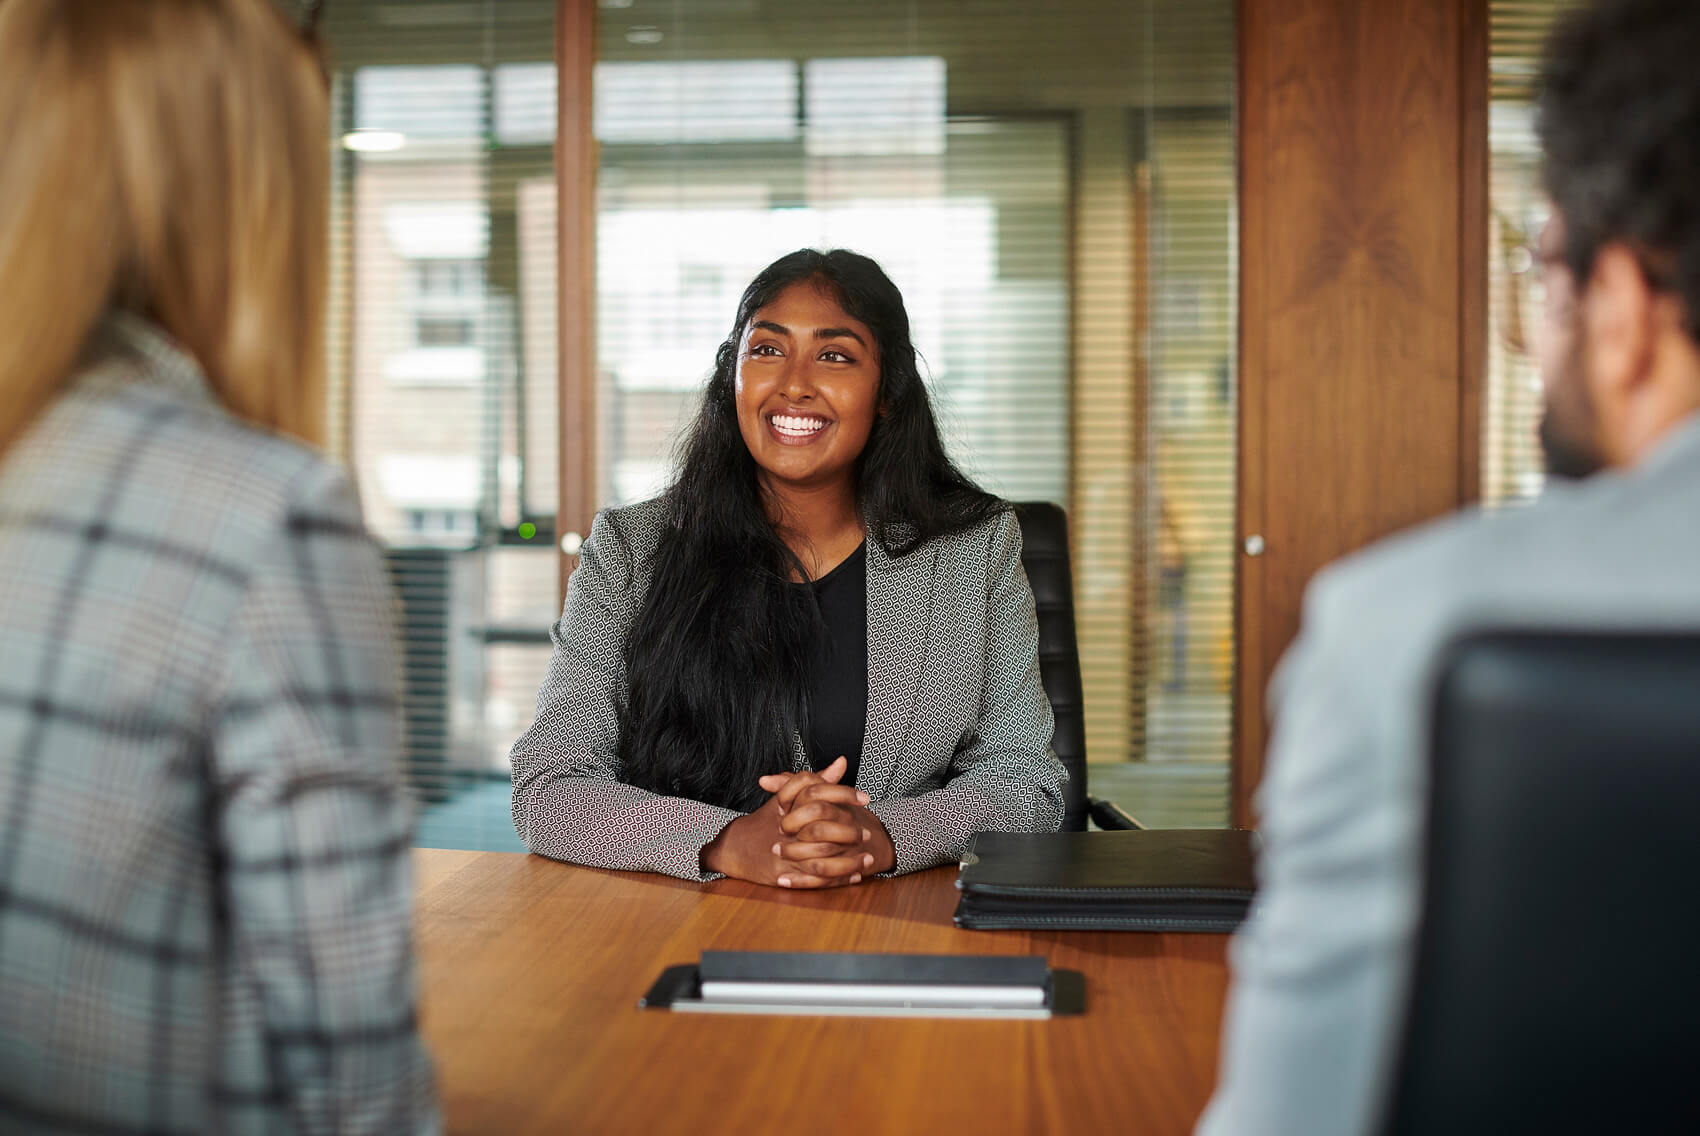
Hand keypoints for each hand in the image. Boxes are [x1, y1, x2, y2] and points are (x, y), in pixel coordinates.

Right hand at [700, 762, 873, 888]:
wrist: (734, 847)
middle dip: (848, 832)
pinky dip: (837, 880)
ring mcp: (783, 855)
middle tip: (869, 832)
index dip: (844, 795)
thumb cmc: (765, 820)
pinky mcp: (784, 876)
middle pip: (822, 831)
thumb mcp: (788, 797)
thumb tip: (842, 762)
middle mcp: (785, 831)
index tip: (866, 798)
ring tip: (868, 859)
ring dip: (848, 862)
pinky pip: (816, 881)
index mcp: (787, 807)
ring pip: (822, 861)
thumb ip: (817, 781)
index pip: (818, 795)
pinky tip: (855, 877)